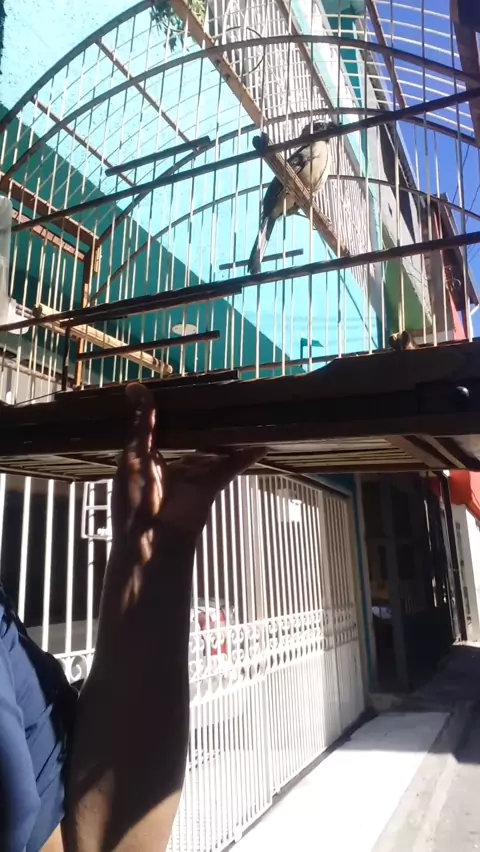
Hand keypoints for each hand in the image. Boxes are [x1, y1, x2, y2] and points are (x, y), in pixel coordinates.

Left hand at [112, 382, 264, 545]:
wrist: (151, 539)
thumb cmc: (135, 498)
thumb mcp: (133, 456)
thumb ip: (141, 425)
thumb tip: (137, 389)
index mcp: (150, 461)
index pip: (163, 431)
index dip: (172, 413)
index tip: (182, 392)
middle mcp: (174, 467)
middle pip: (191, 439)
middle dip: (202, 422)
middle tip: (215, 396)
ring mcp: (194, 476)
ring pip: (213, 451)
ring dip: (226, 436)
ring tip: (242, 413)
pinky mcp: (211, 485)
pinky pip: (230, 467)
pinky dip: (245, 456)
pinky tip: (260, 444)